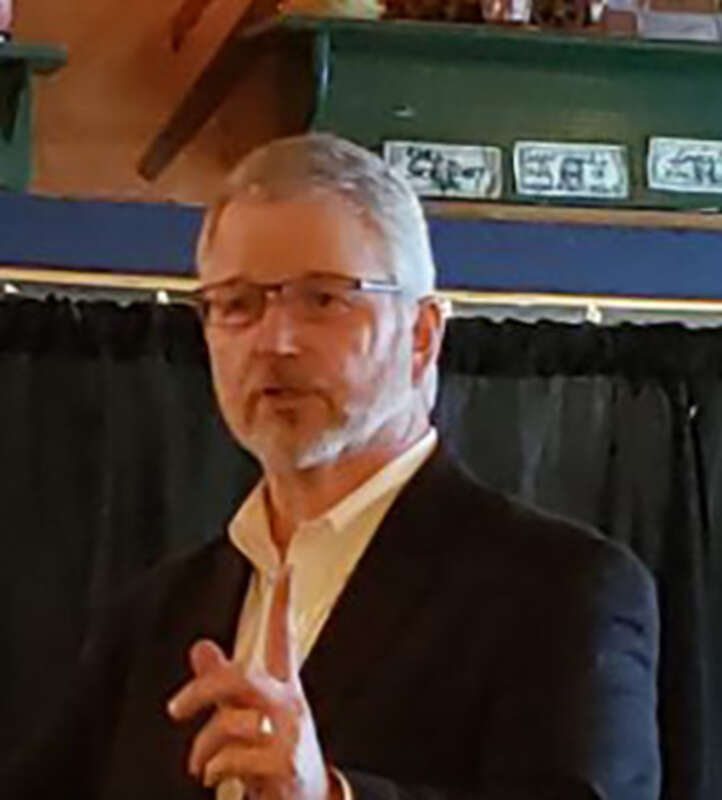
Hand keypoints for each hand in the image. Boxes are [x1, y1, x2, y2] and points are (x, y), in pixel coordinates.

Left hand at [167, 567, 338, 799]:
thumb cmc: (273, 756)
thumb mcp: (248, 717)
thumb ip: (222, 684)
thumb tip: (200, 648)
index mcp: (282, 687)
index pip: (282, 638)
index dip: (284, 605)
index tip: (287, 569)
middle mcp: (289, 703)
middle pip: (242, 678)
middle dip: (202, 690)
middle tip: (174, 708)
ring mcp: (290, 733)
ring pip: (233, 721)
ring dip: (204, 747)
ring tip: (199, 764)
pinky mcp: (286, 763)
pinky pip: (236, 756)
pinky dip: (215, 767)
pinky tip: (215, 776)